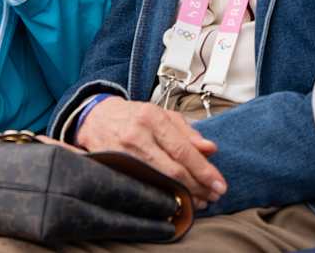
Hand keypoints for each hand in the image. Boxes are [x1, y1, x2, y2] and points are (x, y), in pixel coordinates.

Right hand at [75, 97, 225, 207]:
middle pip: (173, 170)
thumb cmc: (133, 116)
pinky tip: (175, 200)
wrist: (95, 118)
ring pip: (159, 183)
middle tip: (213, 196)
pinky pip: (143, 188)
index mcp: (152, 117)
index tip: (219, 184)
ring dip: (184, 195)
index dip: (204, 170)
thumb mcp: (162, 114)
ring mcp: (122, 154)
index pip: (183, 150)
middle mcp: (136, 135)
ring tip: (199, 201)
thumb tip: (210, 149)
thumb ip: (187, 132)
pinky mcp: (114, 169)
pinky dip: (163, 197)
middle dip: (198, 187)